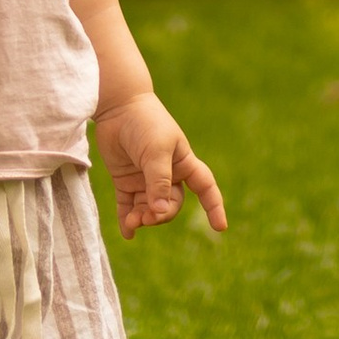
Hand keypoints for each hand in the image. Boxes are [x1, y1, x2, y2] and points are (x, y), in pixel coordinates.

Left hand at [93, 91, 225, 237]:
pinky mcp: (125, 180)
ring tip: (132, 222)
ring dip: (143, 219)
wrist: (117, 105)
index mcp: (183, 163)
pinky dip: (127, 220)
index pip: (205, 187)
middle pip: (172, 204)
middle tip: (146, 218)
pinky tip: (127, 233)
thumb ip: (159, 183)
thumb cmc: (145, 123)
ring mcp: (145, 178)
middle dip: (162, 215)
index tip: (221, 227)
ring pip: (150, 208)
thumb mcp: (156, 152)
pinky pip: (128, 206)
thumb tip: (160, 213)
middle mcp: (167, 173)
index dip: (214, 206)